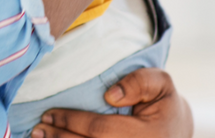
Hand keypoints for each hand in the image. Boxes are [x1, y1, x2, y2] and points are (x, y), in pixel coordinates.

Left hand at [32, 68, 192, 137]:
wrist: (176, 133)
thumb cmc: (164, 105)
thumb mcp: (161, 84)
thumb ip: (139, 82)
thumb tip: (109, 95)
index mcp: (146, 135)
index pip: (100, 129)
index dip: (72, 121)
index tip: (49, 113)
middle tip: (37, 129)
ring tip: (39, 137)